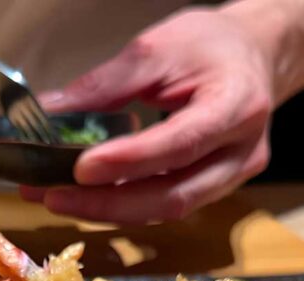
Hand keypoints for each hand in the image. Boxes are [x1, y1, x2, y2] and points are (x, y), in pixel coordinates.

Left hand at [22, 7, 274, 223]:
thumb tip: (51, 110)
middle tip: (53, 196)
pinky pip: (165, 206)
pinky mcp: (215, 190)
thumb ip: (106, 83)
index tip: (80, 168)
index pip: (181, 143)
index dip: (130, 162)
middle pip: (173, 196)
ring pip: (167, 210)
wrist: (252, 57)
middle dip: (107, 203)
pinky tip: (85, 198)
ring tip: (56, 198)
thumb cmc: (209, 46)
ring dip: (107, 211)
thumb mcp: (158, 47)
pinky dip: (122, 206)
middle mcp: (242, 152)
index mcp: (237, 105)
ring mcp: (232, 178)